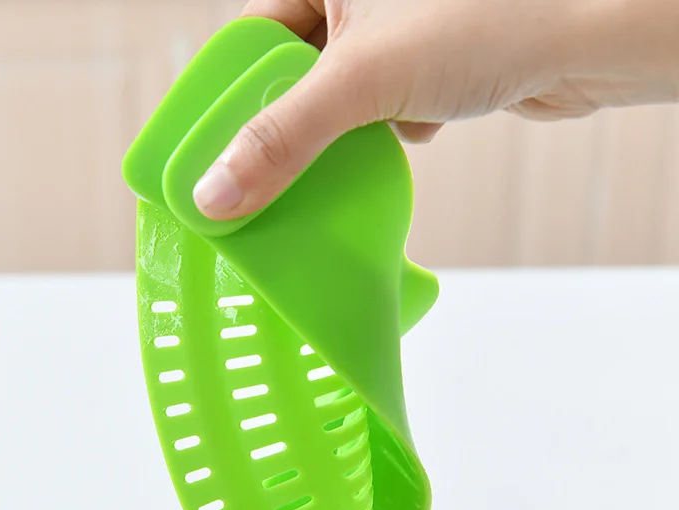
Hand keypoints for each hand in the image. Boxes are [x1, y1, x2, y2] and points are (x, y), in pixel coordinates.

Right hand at [193, 0, 678, 218]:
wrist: (590, 40)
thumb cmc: (487, 21)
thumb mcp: (362, 80)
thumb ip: (284, 139)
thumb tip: (216, 196)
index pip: (251, 38)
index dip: (230, 99)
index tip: (212, 154)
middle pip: (292, 76)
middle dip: (290, 128)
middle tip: (267, 176)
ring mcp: (395, 34)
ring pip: (337, 102)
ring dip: (340, 141)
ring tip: (345, 160)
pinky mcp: (427, 69)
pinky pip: (379, 115)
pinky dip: (386, 138)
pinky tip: (412, 133)